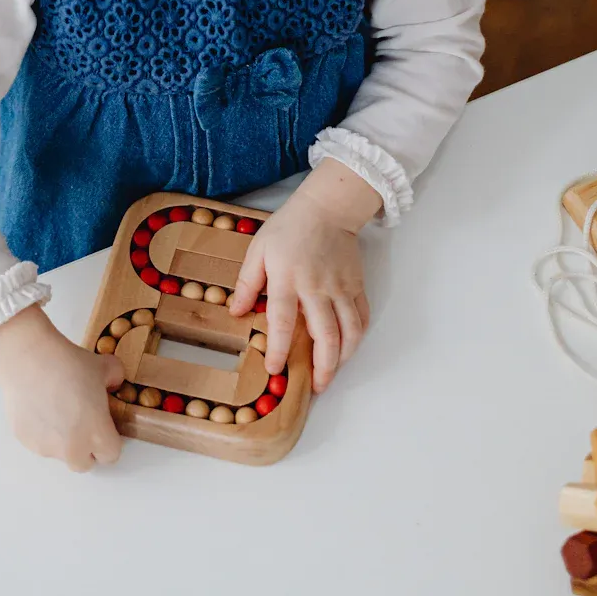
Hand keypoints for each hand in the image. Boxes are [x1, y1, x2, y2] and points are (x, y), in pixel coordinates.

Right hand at [0, 305, 124, 471]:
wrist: (30, 360)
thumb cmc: (69, 364)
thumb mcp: (106, 367)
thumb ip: (115, 380)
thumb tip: (112, 384)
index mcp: (98, 434)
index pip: (111, 454)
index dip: (109, 440)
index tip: (103, 427)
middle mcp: (73, 448)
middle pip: (84, 464)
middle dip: (85, 449)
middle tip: (81, 425)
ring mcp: (47, 447)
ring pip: (59, 453)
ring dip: (62, 440)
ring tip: (57, 411)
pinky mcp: (26, 440)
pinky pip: (38, 442)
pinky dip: (41, 431)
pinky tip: (40, 407)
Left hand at [228, 159, 381, 390]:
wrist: (328, 208)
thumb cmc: (288, 228)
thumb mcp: (258, 250)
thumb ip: (246, 282)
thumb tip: (235, 311)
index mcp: (288, 279)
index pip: (283, 321)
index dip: (280, 349)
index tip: (276, 370)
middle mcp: (317, 287)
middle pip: (325, 335)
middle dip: (321, 367)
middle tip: (315, 388)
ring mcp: (341, 287)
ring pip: (349, 332)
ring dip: (342, 359)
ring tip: (332, 376)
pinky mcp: (357, 285)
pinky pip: (361, 317)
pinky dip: (357, 338)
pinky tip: (347, 350)